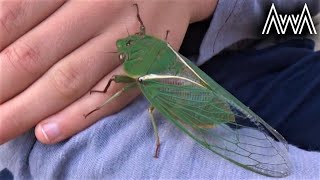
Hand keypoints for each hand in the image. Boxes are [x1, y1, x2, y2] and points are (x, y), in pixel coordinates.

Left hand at [0, 0, 216, 143]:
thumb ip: (36, 3)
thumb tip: (2, 30)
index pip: (13, 16)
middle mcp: (101, 8)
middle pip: (35, 54)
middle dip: (0, 87)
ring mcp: (127, 39)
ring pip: (69, 79)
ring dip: (28, 109)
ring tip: (0, 129)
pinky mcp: (147, 64)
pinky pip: (111, 94)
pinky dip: (78, 116)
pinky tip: (47, 132)